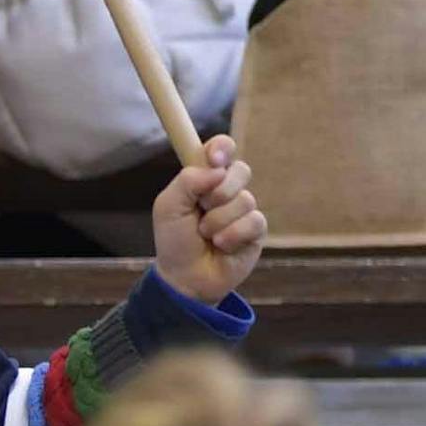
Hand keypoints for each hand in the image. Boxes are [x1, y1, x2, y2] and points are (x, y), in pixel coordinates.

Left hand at [152, 136, 265, 305]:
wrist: (186, 277)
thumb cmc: (175, 240)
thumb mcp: (168, 207)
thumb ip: (187, 181)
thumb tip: (217, 170)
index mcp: (206, 177)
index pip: (222, 148)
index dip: (222, 148)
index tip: (214, 160)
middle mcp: (228, 189)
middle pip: (240, 170)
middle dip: (220, 192)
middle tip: (202, 208)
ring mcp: (244, 209)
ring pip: (245, 200)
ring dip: (219, 221)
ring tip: (207, 235)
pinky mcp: (256, 230)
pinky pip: (254, 221)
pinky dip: (233, 235)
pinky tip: (223, 246)